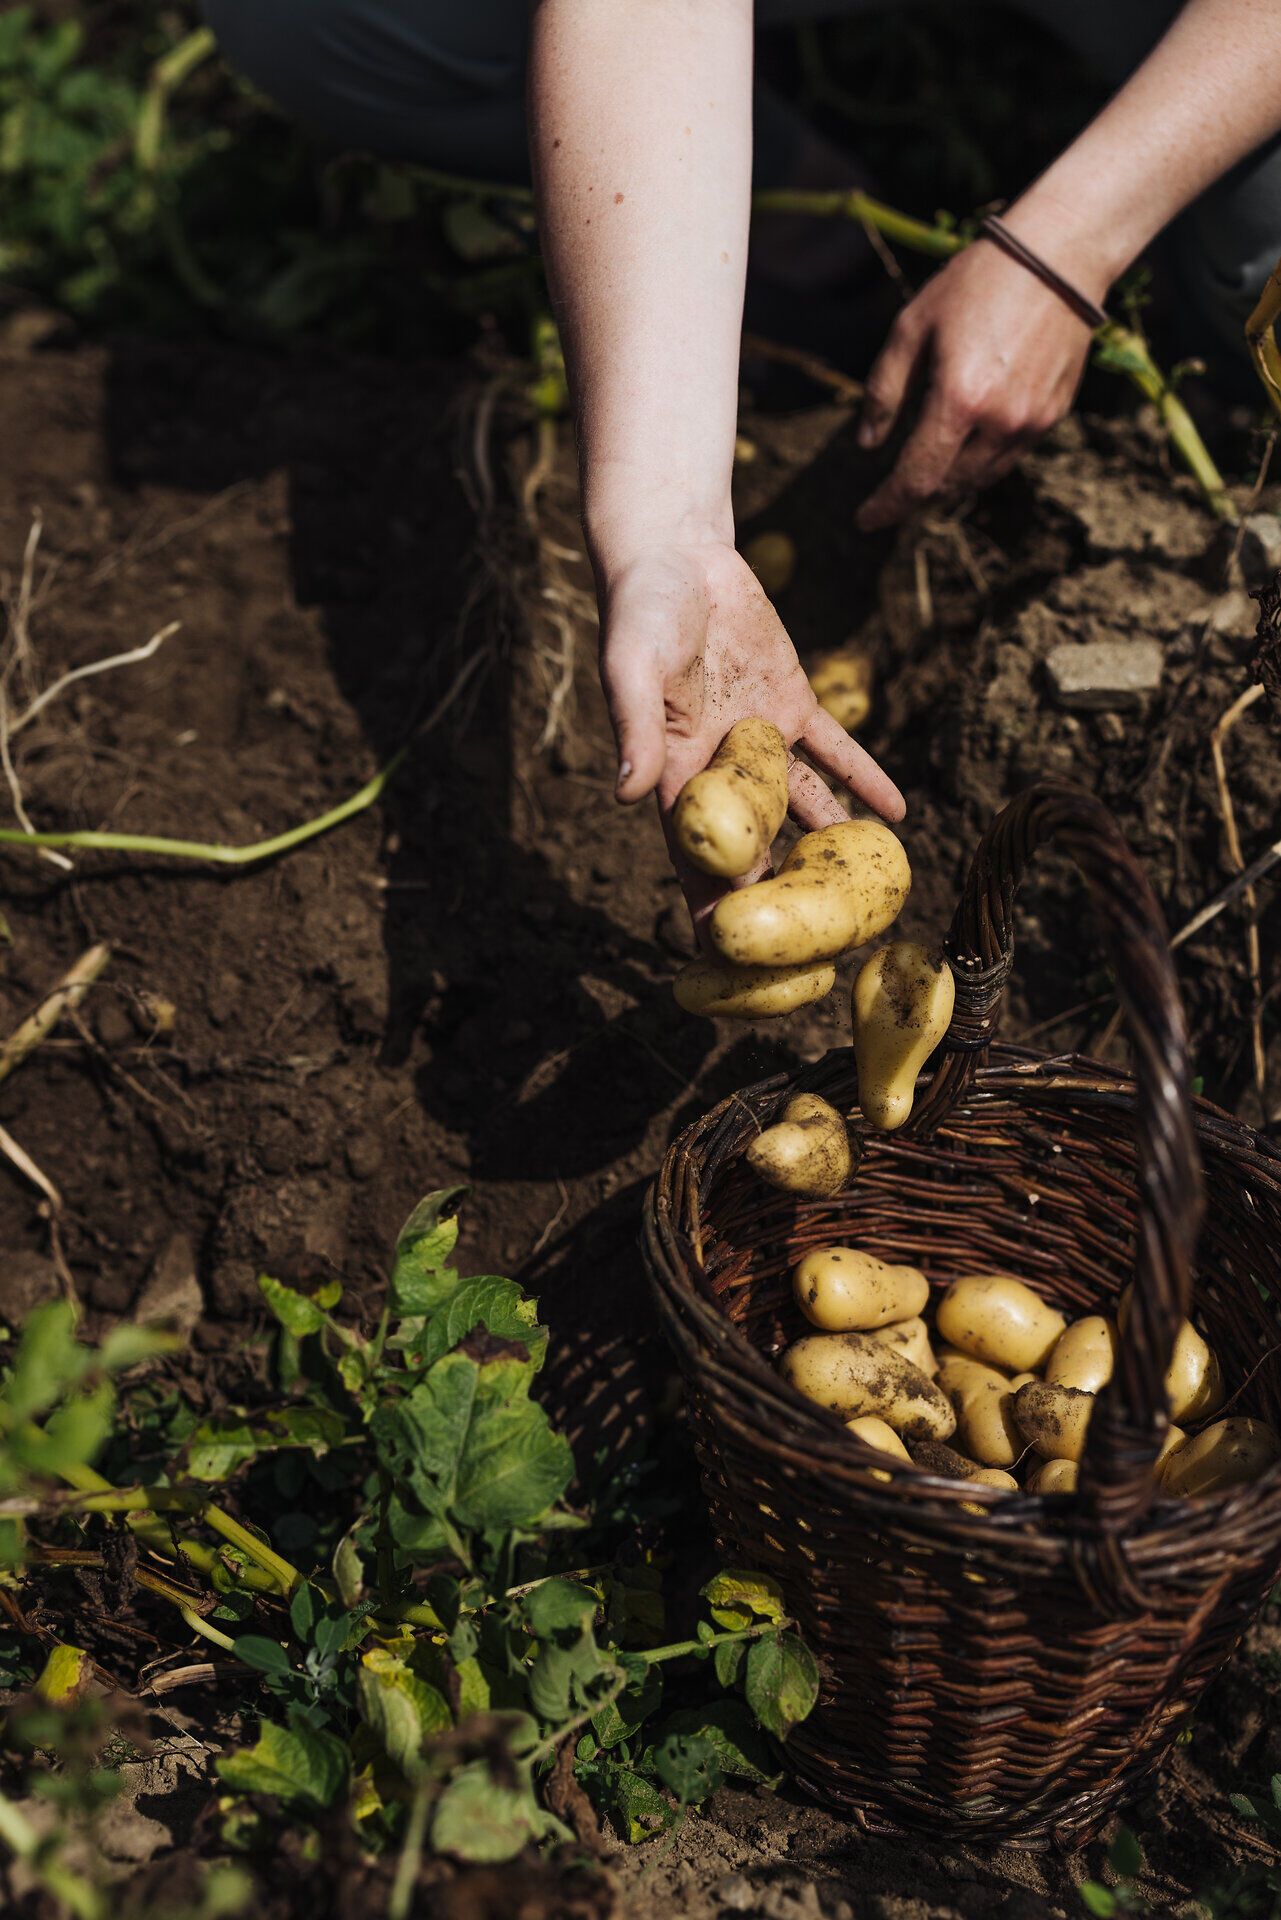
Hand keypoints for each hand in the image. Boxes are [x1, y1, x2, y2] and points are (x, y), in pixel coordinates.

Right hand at [596, 539, 904, 940]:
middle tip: (816, 948)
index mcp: (674, 772)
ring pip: (803, 808)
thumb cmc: (638, 610)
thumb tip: (627, 795)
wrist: (674, 552)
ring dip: (832, 848)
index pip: (697, 856)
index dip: (712, 908)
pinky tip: (896, 813)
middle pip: (756, 847)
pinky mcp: (791, 702)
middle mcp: (720, 767)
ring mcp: (761, 738)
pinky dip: (864, 778)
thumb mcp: (629, 667)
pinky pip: (835, 751)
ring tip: (867, 893)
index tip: (731, 959)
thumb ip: (633, 729)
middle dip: (782, 896)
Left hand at [855, 237, 1102, 531]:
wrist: (1058, 259)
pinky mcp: (1052, 416)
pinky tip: (964, 445)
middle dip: (914, 494)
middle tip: (889, 494)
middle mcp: (999, 422)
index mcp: (958, 400)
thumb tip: (867, 444)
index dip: (887, 506)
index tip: (865, 521)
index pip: (915, 479)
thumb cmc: (976, 283)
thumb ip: (884, 390)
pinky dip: (979, 462)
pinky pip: (1007, 458)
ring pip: (979, 478)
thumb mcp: (911, 327)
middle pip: (946, 485)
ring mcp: (1031, 423)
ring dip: (947, 481)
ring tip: (924, 471)